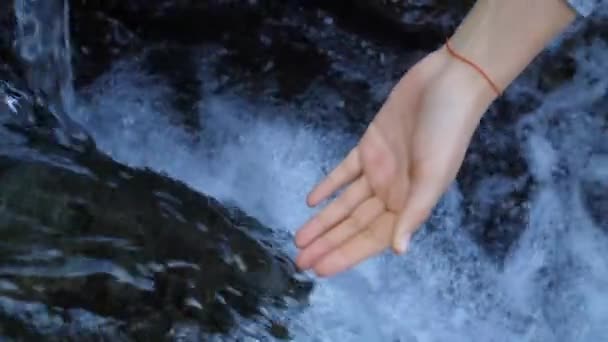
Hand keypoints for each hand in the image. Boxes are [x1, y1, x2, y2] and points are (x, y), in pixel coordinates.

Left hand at [294, 47, 496, 276]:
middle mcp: (391, 191)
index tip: (320, 270)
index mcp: (409, 203)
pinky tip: (311, 201)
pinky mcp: (369, 146)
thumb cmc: (446, 133)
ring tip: (300, 239)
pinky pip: (344, 172)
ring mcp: (378, 169)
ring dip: (323, 220)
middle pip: (353, 224)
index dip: (346, 254)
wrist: (448, 83)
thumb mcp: (433, 176)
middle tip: (300, 262)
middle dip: (328, 243)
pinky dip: (328, 185)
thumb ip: (414, 213)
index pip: (372, 238)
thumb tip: (398, 250)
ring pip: (344, 202)